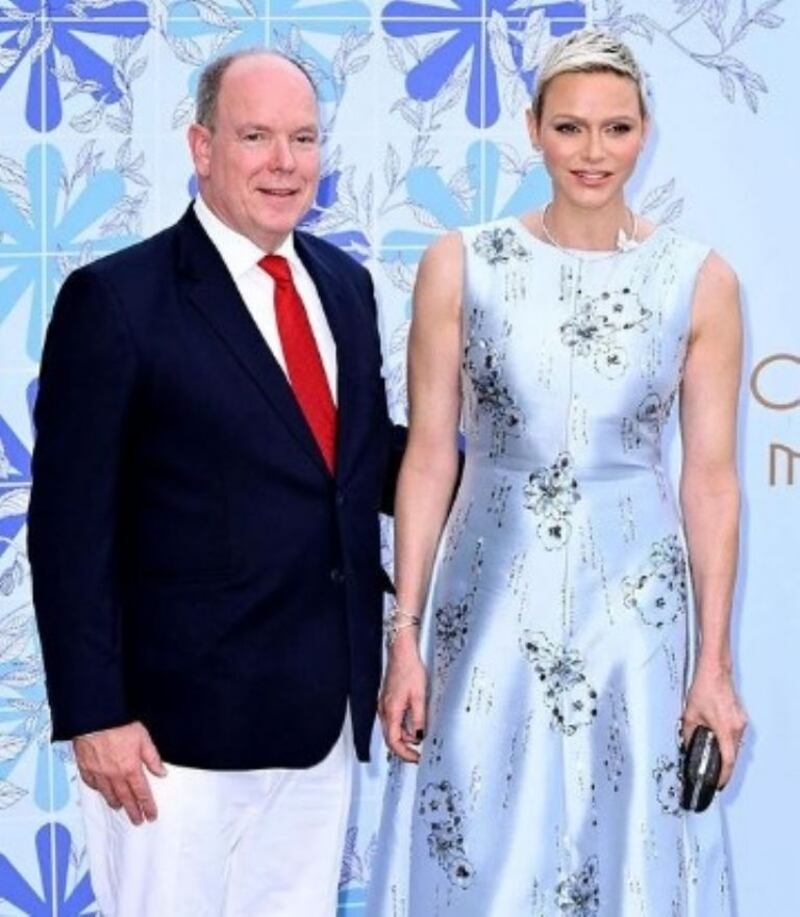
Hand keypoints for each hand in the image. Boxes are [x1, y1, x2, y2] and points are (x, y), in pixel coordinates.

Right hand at [73, 721, 166, 824]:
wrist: (95, 719)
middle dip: (133, 811)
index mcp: (130, 768)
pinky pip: (91, 783)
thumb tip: (161, 772)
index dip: (147, 805)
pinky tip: (100, 791)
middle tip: (137, 821)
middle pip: (125, 798)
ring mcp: (98, 772)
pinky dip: (97, 789)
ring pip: (107, 793)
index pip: (141, 792)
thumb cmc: (120, 725)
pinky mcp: (85, 767)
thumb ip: (152, 758)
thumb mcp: (144, 738)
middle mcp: (114, 775)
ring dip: (115, 802)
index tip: (151, 815)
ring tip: (120, 808)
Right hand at [378, 634, 426, 762]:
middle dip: (404, 748)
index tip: (416, 758)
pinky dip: (401, 727)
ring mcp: (383, 705)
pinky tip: (412, 723)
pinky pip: (392, 720)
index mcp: (391, 711)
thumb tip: (419, 736)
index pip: (394, 741)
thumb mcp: (419, 696)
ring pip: (391, 729)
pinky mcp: (386, 700)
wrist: (401, 653)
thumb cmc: (409, 669)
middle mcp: (384, 710)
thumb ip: (419, 718)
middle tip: (418, 753)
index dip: (404, 753)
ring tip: (420, 735)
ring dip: (404, 737)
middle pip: (391, 738)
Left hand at [682, 660, 746, 789]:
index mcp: (726, 729)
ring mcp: (741, 721)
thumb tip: (686, 745)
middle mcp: (737, 727)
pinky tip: (717, 740)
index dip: (724, 775)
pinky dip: (728, 741)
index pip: (728, 760)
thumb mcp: (690, 714)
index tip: (719, 783)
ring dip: (725, 752)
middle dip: (724, 765)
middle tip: (714, 774)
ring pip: (735, 745)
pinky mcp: (740, 716)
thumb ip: (688, 733)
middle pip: (733, 754)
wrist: (715, 671)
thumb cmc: (704, 688)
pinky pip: (735, 735)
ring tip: (713, 757)